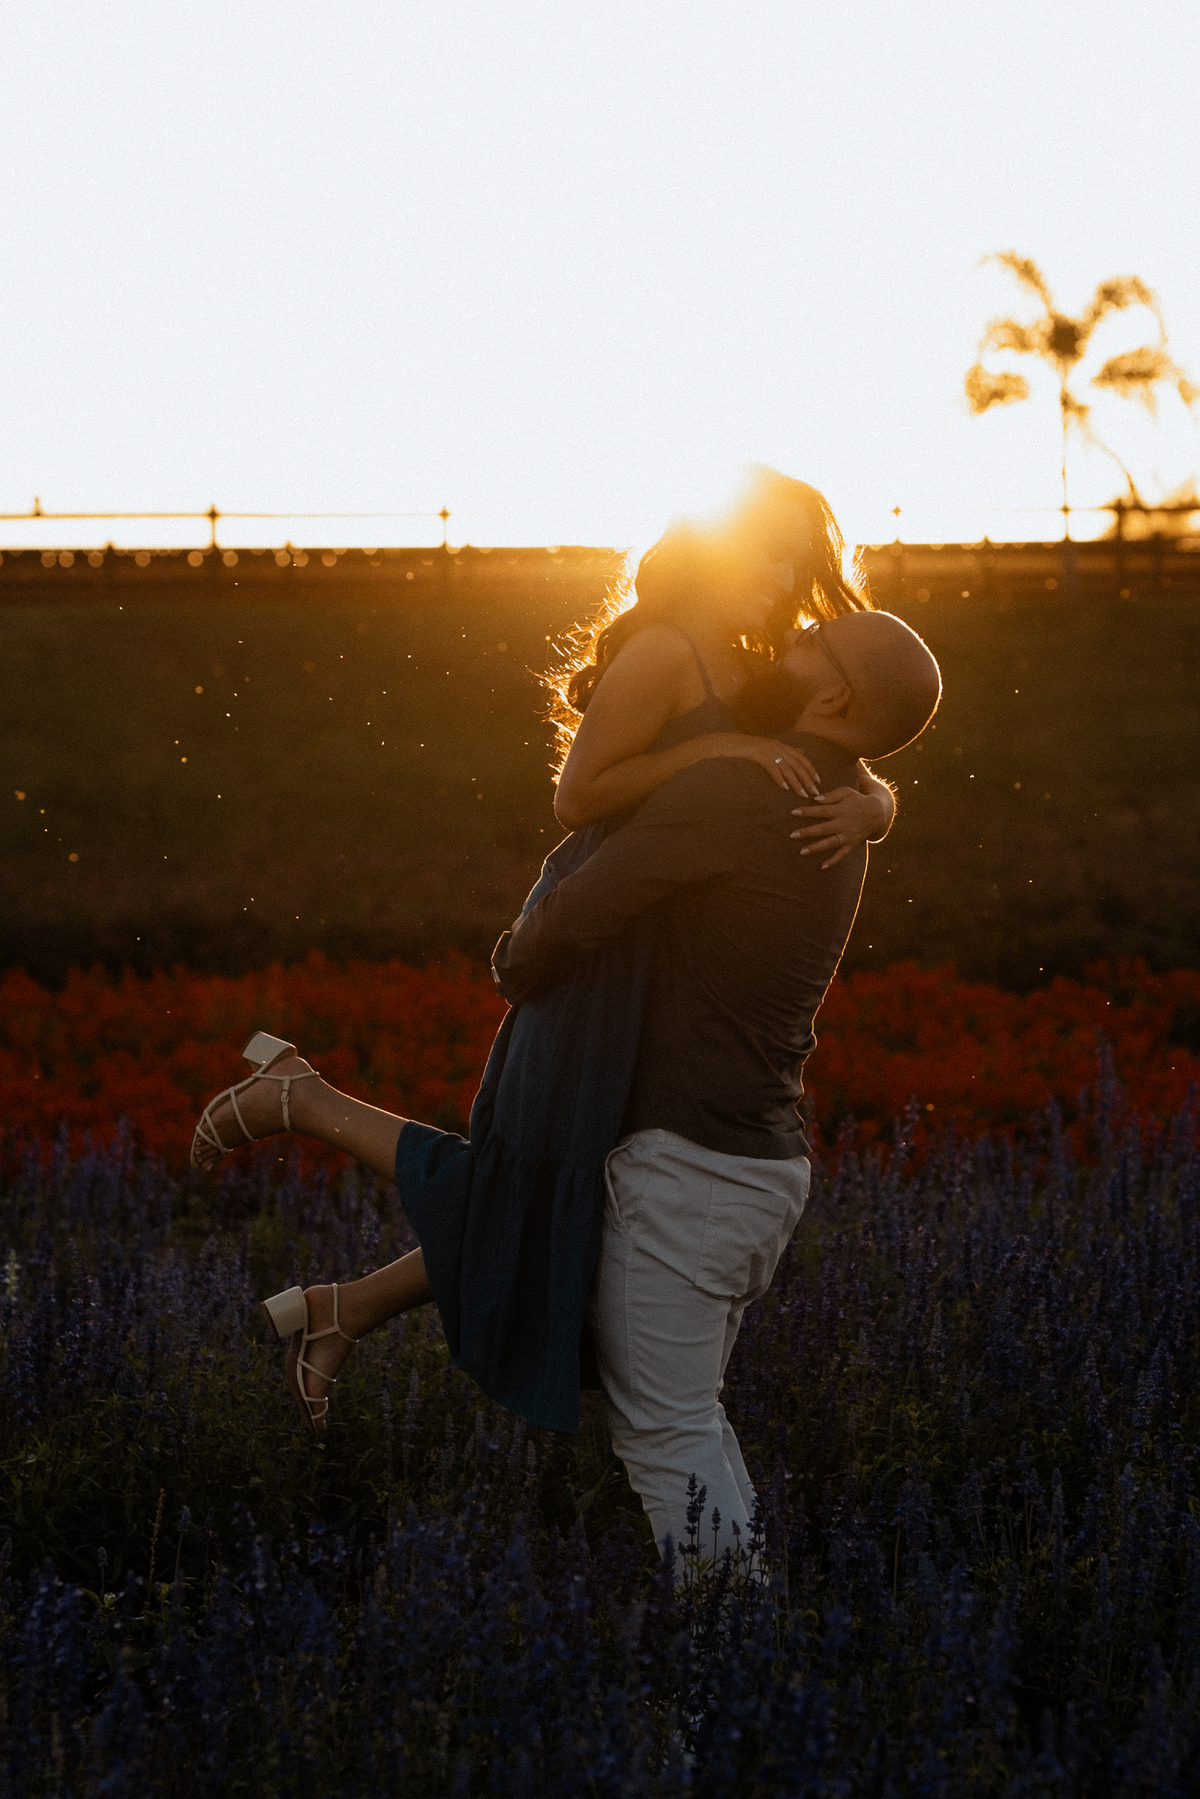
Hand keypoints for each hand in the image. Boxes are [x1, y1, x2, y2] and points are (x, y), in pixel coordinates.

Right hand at [702, 734, 821, 797]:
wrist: (729, 744)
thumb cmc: (748, 749)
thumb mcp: (769, 748)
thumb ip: (786, 751)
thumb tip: (803, 752)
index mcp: (781, 745)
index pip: (801, 758)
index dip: (811, 770)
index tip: (819, 782)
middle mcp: (777, 746)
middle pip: (797, 764)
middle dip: (807, 779)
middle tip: (815, 792)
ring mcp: (768, 750)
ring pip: (787, 768)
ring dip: (796, 782)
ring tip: (803, 794)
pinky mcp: (758, 755)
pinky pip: (772, 768)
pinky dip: (779, 778)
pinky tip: (784, 788)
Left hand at [790, 785, 885, 867]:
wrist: (877, 813)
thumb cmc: (856, 800)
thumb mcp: (846, 792)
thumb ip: (831, 796)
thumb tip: (815, 800)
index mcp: (840, 810)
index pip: (821, 811)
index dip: (807, 812)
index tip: (793, 812)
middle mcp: (843, 824)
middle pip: (823, 829)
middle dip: (807, 832)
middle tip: (792, 835)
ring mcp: (847, 835)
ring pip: (830, 843)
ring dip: (816, 848)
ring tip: (801, 852)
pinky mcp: (851, 844)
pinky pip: (842, 854)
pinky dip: (833, 861)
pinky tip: (822, 867)